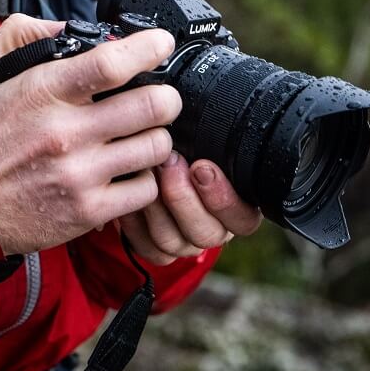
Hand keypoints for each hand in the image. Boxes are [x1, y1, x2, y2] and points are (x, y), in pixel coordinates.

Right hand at [0, 14, 182, 255]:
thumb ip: (28, 35)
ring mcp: (79, 174)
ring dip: (156, 137)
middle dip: (166, 96)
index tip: (160, 44)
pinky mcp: (88, 211)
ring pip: (157, 147)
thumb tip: (73, 28)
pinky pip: (146, 189)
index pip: (112, 62)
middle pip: (152, 105)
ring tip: (142, 135)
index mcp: (44, 91)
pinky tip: (128, 170)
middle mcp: (65, 132)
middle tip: (161, 97)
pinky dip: (145, 178)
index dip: (148, 48)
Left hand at [119, 154, 261, 264]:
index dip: (222, 197)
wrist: (155, 158)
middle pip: (206, 234)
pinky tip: (127, 193)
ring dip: (156, 207)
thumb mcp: (206, 142)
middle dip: (184, 199)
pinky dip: (134, 221)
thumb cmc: (190, 147)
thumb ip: (213, 142)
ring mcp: (183, 243)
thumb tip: (212, 122)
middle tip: (168, 162)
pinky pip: (145, 246)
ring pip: (173, 242)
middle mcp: (213, 230)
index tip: (202, 166)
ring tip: (146, 172)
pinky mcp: (154, 248)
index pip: (242, 219)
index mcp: (238, 209)